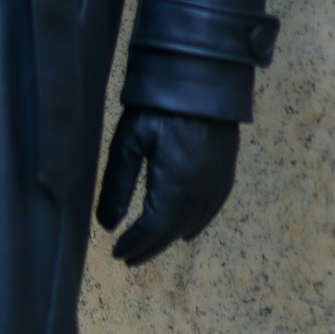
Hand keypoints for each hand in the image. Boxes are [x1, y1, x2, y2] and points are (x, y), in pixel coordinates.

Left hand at [95, 107, 238, 266]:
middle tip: (128, 257)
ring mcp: (218, 185)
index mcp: (176, 189)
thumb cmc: (160, 105)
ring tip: (149, 246)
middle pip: (173, 232)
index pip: (153, 231)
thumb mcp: (130, 141)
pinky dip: (194, 224)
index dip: (134, 245)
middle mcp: (201, 195)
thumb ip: (118, 185)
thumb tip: (107, 225)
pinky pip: (211, 210)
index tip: (116, 254)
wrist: (204, 76)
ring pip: (192, 224)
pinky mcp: (227, 173)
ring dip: (169, 238)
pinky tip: (186, 230)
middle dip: (149, 247)